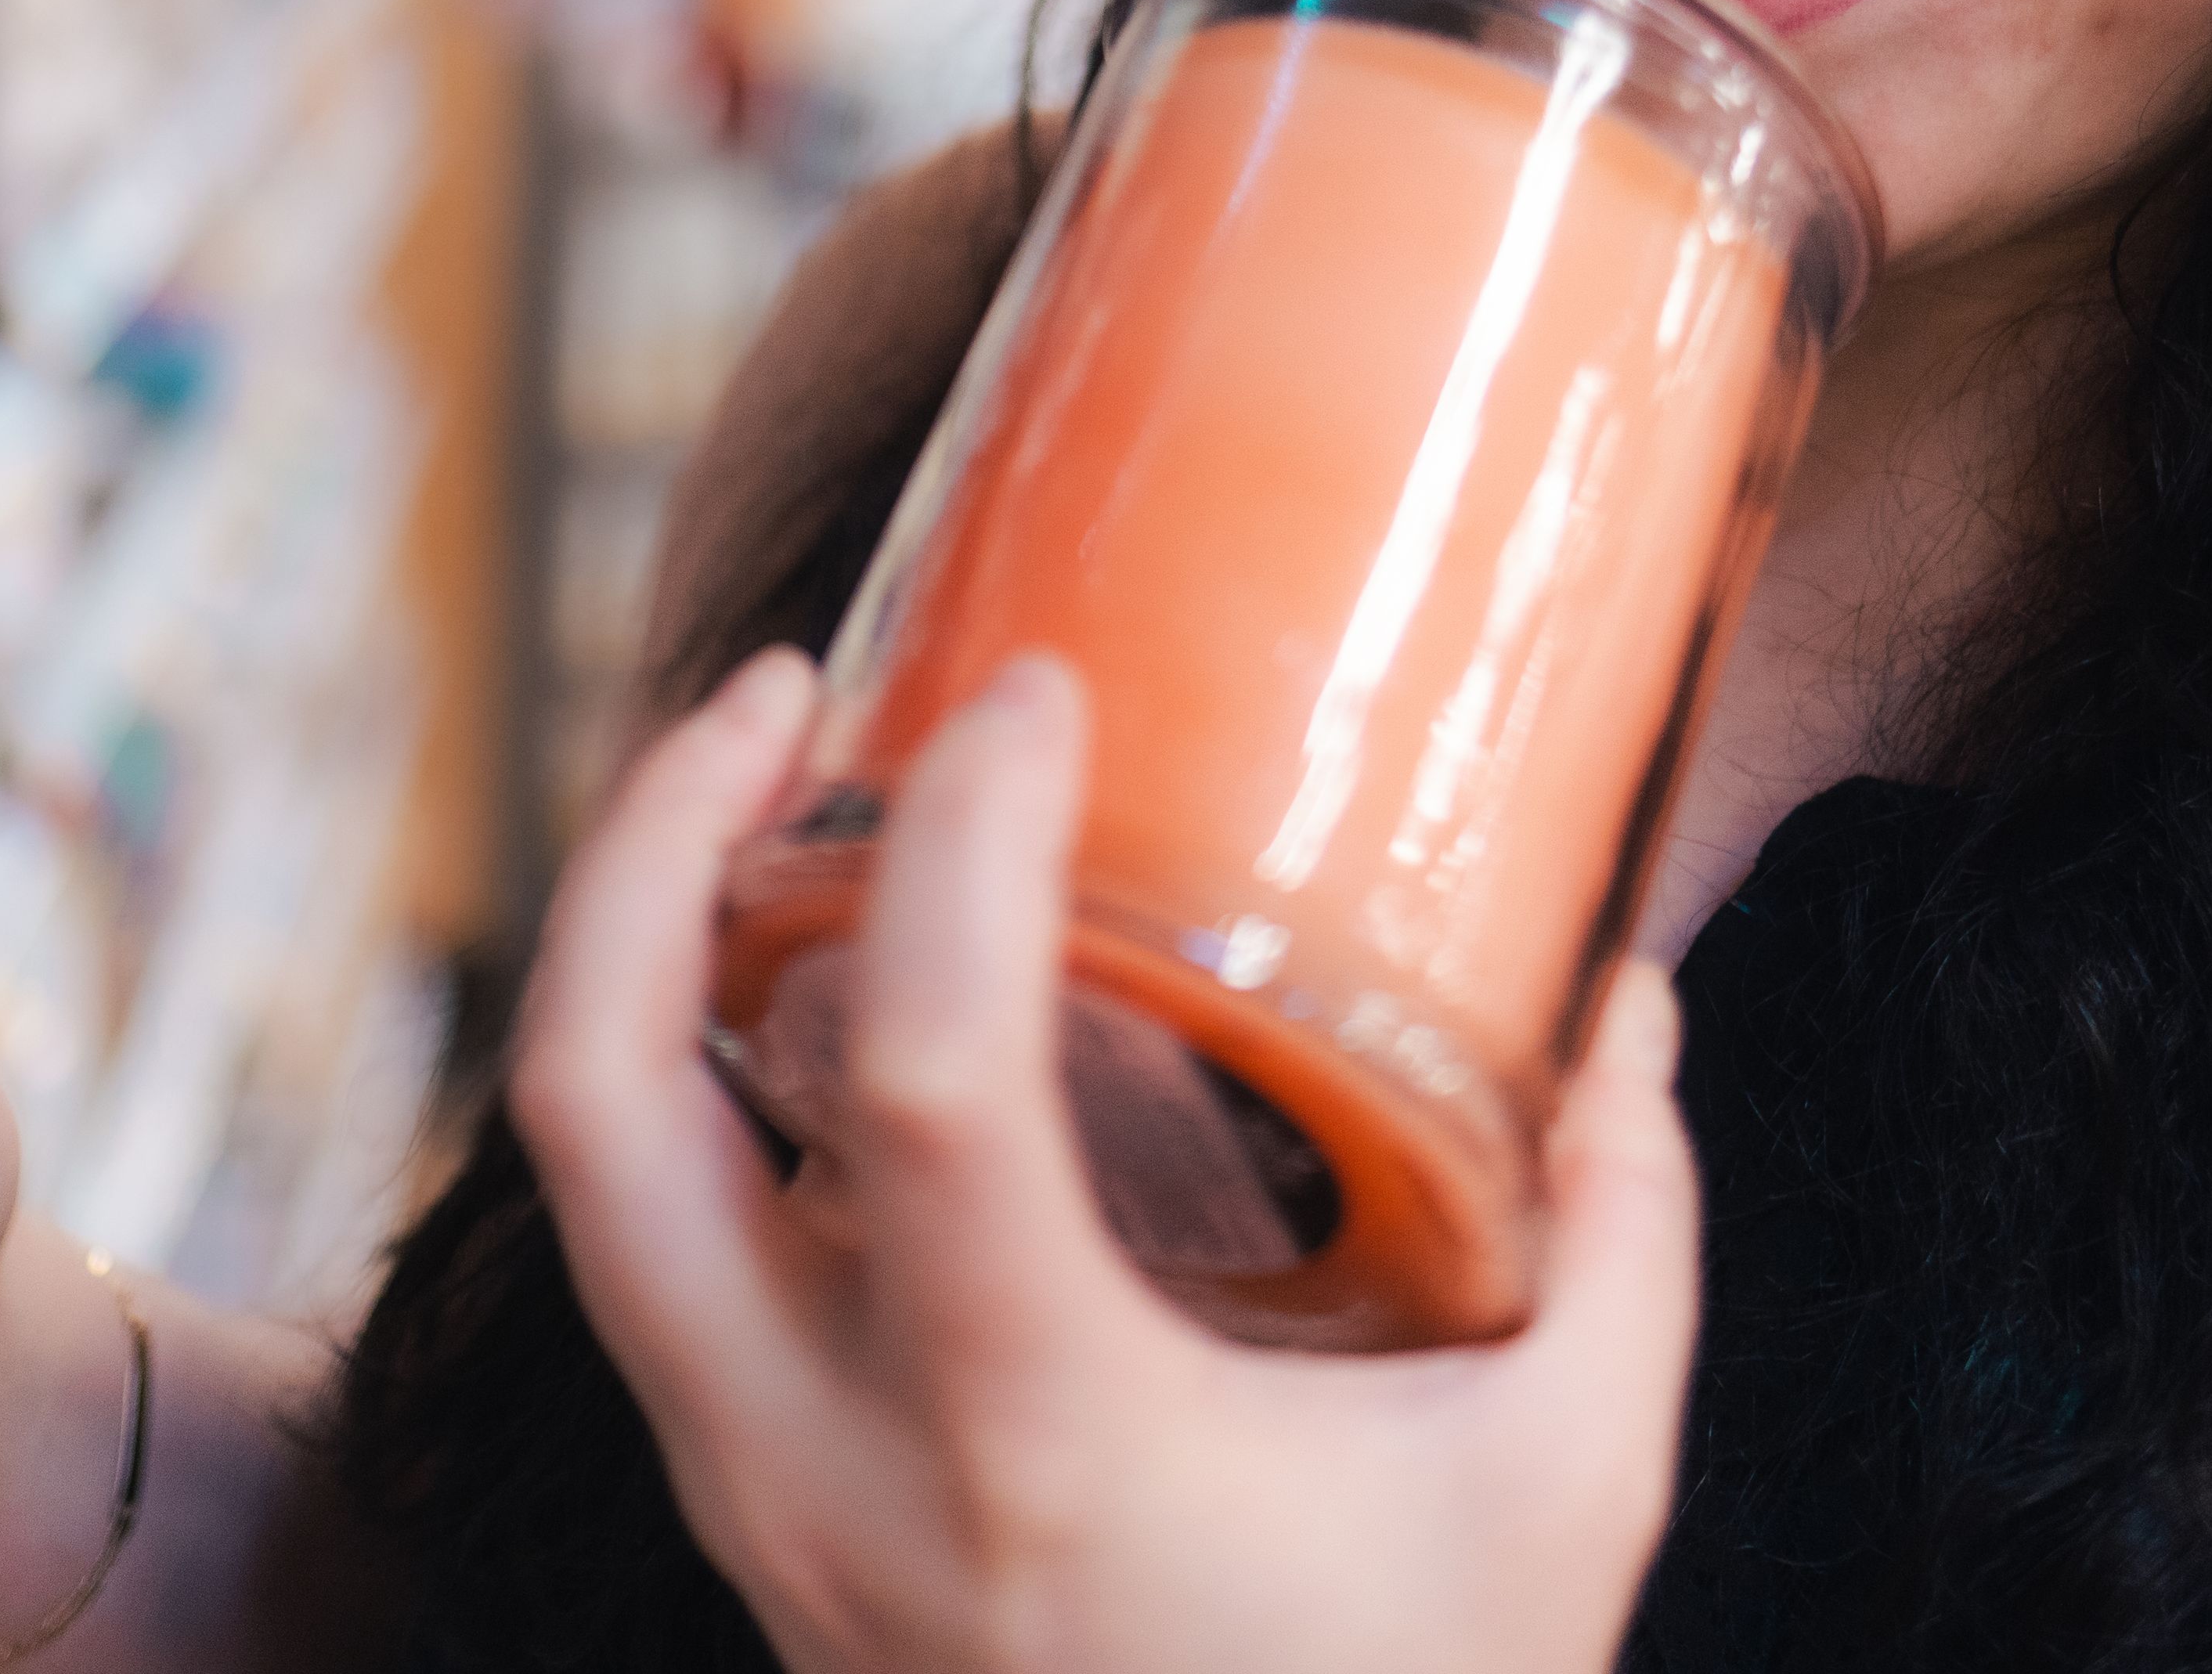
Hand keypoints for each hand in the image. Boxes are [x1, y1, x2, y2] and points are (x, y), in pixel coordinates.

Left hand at [514, 651, 1703, 1673]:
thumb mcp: (1571, 1481)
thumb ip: (1623, 1219)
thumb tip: (1630, 987)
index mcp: (1043, 1441)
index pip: (919, 1073)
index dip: (953, 836)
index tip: (1033, 697)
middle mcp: (836, 1473)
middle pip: (595, 1102)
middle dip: (646, 841)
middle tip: (790, 687)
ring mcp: (761, 1509)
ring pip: (582, 1180)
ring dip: (634, 944)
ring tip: (773, 794)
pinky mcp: (758, 1524)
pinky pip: (645, 1256)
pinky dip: (678, 1075)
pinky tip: (814, 989)